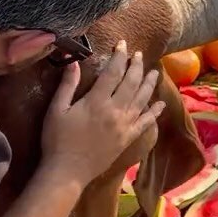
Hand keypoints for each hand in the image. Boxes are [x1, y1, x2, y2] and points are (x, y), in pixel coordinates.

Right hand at [40, 41, 163, 187]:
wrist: (68, 171)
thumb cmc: (57, 140)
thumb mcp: (56, 110)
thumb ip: (67, 85)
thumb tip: (74, 61)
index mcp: (97, 101)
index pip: (113, 72)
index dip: (119, 56)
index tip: (123, 44)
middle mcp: (115, 110)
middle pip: (131, 82)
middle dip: (136, 66)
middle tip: (139, 54)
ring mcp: (125, 125)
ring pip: (142, 99)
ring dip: (149, 84)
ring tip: (154, 72)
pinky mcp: (128, 138)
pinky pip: (146, 122)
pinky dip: (154, 112)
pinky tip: (161, 104)